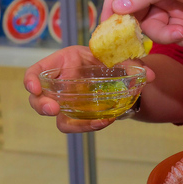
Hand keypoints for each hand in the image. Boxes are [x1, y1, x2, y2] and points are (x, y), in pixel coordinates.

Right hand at [24, 45, 154, 132]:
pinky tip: (104, 121)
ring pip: (55, 115)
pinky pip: (75, 123)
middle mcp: (60, 81)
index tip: (35, 87)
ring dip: (67, 121)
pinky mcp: (77, 114)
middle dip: (41, 104)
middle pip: (39, 97)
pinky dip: (88, 125)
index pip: (38, 70)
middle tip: (53, 109)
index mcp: (64, 61)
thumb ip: (134, 64)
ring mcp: (67, 100)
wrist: (120, 76)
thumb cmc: (112, 61)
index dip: (32, 79)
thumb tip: (150, 75)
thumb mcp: (121, 58)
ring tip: (90, 121)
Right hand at [102, 0, 182, 46]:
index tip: (105, 28)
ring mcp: (168, 8)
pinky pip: (175, 37)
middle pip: (138, 17)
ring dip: (172, 36)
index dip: (111, 7)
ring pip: (157, 31)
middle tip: (166, 34)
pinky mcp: (182, 22)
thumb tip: (118, 7)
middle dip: (152, 30)